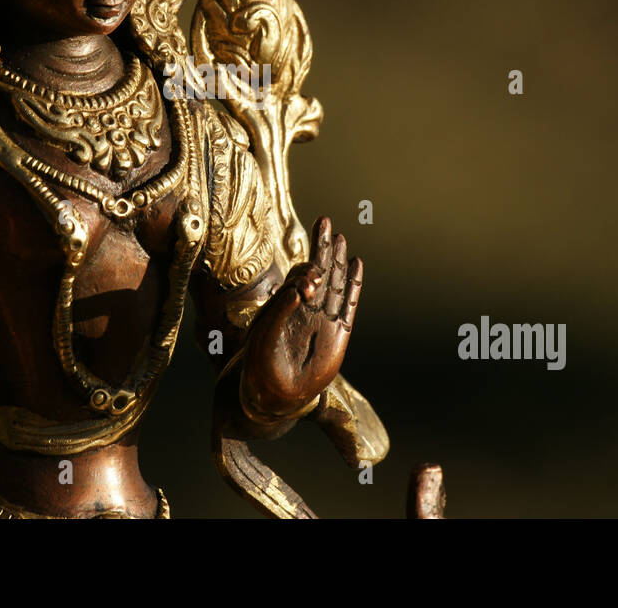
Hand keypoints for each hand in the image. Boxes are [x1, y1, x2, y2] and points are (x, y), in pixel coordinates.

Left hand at [241, 216, 361, 419]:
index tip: (312, 272)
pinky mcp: (339, 333)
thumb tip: (303, 286)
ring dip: (338, 260)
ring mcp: (324, 319)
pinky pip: (348, 303)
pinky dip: (353, 284)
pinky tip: (356, 264)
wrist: (274, 396)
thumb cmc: (261, 365)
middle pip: (318, 270)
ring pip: (334, 282)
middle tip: (325, 220)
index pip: (299, 276)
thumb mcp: (264, 333)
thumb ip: (281, 308)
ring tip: (341, 237)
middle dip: (322, 248)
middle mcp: (305, 308)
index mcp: (285, 305)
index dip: (306, 267)